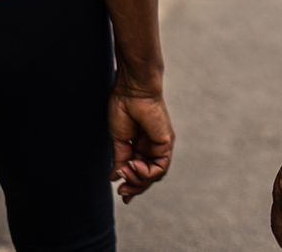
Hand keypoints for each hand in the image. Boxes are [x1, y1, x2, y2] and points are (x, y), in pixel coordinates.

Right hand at [109, 80, 173, 201]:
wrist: (131, 90)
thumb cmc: (123, 107)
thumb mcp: (119, 140)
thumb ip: (120, 160)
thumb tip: (115, 177)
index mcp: (141, 145)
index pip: (140, 171)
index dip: (132, 184)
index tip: (120, 193)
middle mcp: (152, 147)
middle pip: (148, 177)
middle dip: (135, 187)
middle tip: (122, 191)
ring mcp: (160, 146)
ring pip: (155, 176)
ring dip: (138, 181)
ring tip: (125, 173)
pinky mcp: (166, 143)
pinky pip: (160, 168)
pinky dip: (146, 172)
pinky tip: (133, 165)